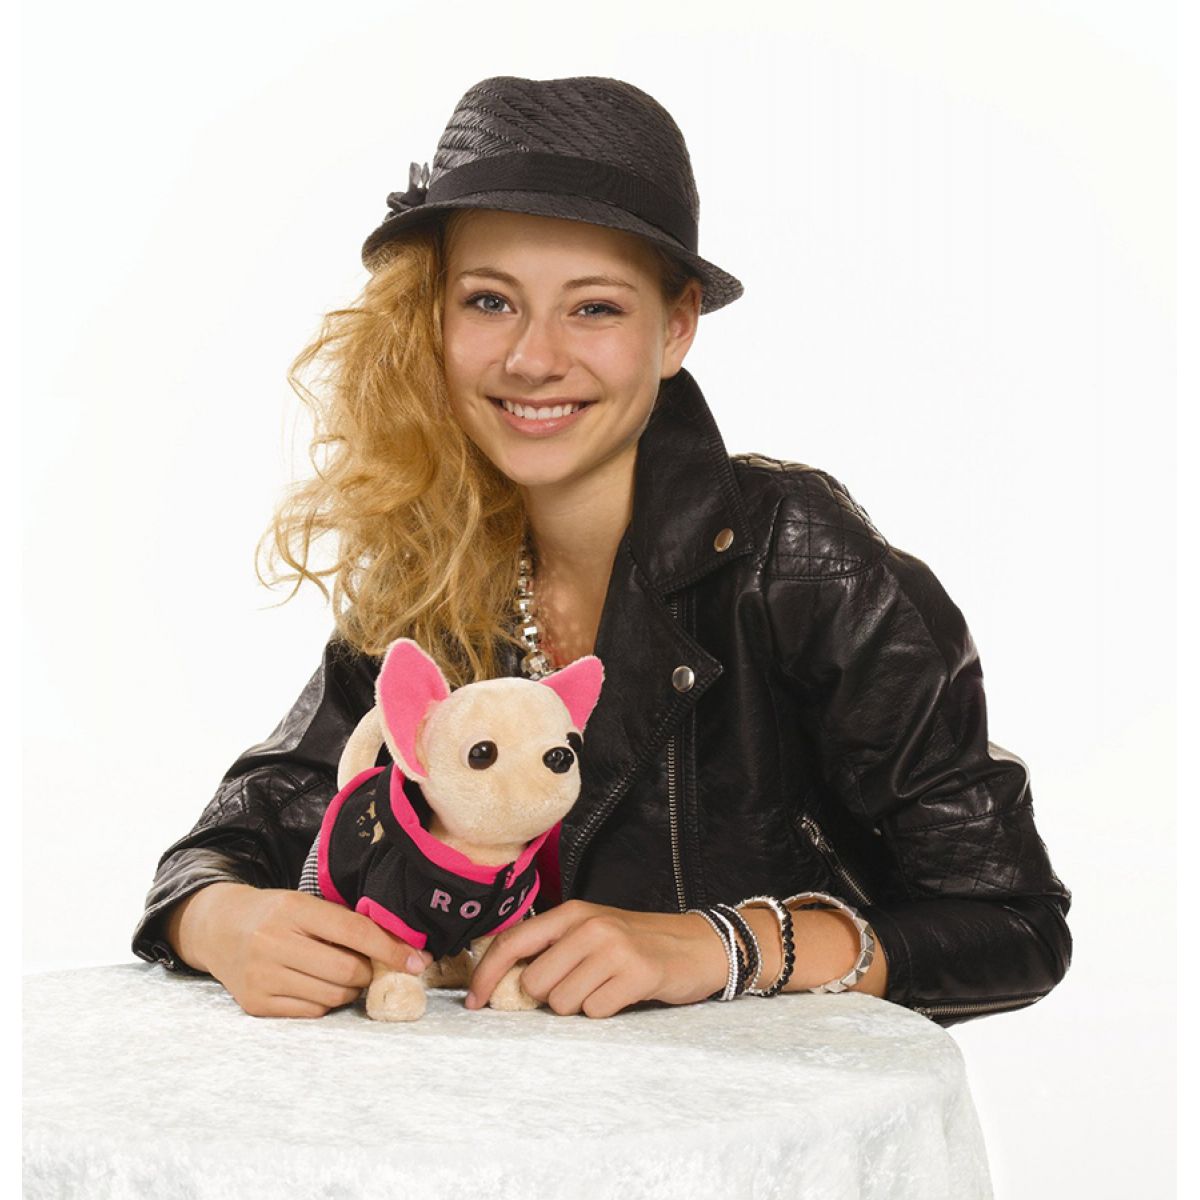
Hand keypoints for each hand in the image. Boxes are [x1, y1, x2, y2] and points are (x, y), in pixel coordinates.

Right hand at [167, 882, 433, 1018]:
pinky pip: (312, 1012)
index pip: (354, 931)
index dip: (390, 948)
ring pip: (332, 995)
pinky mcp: (255, 1004)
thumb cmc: (275, 914)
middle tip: (370, 967)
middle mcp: (274, 942)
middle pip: (347, 970)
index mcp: (293, 909)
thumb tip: (402, 948)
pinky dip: (326, 1002)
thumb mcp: (306, 904)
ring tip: (343, 975)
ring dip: (350, 989)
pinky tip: (319, 986)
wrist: (218, 928)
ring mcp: (262, 976)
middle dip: (369, 972)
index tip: (416, 960)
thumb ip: (345, 923)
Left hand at [464, 900, 728, 1018]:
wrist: (696, 945)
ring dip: (579, 1005)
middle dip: (549, 996)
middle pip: (534, 983)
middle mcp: (588, 926)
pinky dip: (605, 1011)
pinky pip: (595, 1011)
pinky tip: (623, 994)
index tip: (475, 1002)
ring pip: (561, 1002)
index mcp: (571, 913)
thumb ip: (553, 948)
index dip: (486, 974)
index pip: (512, 942)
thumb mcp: (591, 933)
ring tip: (605, 987)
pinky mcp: (636, 973)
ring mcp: (613, 948)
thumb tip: (502, 981)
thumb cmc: (635, 943)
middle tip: (580, 986)